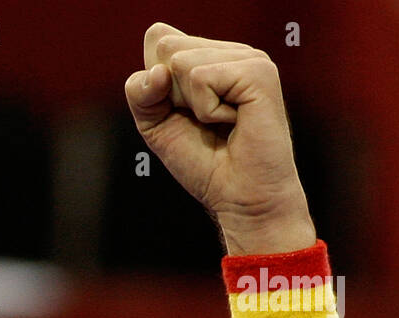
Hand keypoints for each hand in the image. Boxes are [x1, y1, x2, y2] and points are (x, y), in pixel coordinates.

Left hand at [125, 22, 315, 254]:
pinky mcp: (259, 72)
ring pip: (182, 62)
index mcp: (210, 55)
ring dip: (191, 106)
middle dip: (171, 95)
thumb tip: (159, 71)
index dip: (154, 84)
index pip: (158, 39)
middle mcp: (230, 51)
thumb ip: (140, 92)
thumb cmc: (204, 162)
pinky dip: (207, 110)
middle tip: (203, 121)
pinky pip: (201, 78)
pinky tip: (234, 122)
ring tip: (221, 123)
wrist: (239, 197)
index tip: (182, 113)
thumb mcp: (154, 124)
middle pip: (167, 47)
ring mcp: (248, 58)